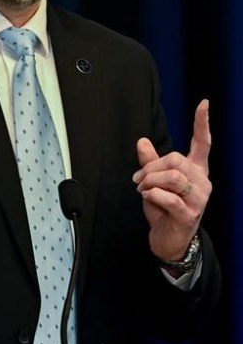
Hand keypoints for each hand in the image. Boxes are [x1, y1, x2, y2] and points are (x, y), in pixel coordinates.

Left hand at [133, 99, 210, 260]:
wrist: (168, 239)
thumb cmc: (164, 210)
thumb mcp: (154, 182)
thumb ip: (150, 162)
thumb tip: (142, 141)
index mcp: (196, 170)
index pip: (203, 143)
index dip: (202, 123)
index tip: (204, 104)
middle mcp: (201, 182)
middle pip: (176, 159)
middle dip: (151, 167)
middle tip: (139, 179)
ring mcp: (198, 199)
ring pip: (173, 177)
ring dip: (150, 181)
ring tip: (143, 190)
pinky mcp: (189, 214)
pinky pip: (168, 197)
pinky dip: (152, 195)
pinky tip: (148, 198)